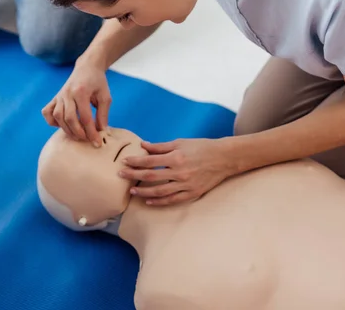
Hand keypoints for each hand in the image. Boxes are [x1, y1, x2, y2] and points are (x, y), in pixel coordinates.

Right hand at [42, 61, 111, 146]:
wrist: (87, 67)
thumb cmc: (98, 82)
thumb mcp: (105, 97)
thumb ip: (103, 114)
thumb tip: (102, 132)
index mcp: (81, 92)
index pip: (85, 117)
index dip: (91, 132)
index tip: (97, 142)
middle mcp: (67, 93)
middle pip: (69, 119)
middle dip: (79, 133)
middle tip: (88, 139)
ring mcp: (59, 95)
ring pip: (58, 117)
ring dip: (67, 130)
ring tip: (78, 135)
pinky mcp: (55, 98)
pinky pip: (47, 112)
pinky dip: (52, 121)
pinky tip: (63, 125)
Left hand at [119, 138, 239, 205]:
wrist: (224, 158)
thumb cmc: (201, 147)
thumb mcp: (180, 142)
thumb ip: (160, 146)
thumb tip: (143, 145)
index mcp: (175, 157)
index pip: (149, 161)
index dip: (135, 161)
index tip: (124, 162)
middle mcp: (179, 172)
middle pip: (150, 176)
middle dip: (133, 176)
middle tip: (121, 176)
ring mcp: (185, 184)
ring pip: (159, 191)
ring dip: (143, 191)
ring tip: (132, 190)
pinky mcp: (192, 193)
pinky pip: (172, 200)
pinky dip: (159, 202)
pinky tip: (148, 201)